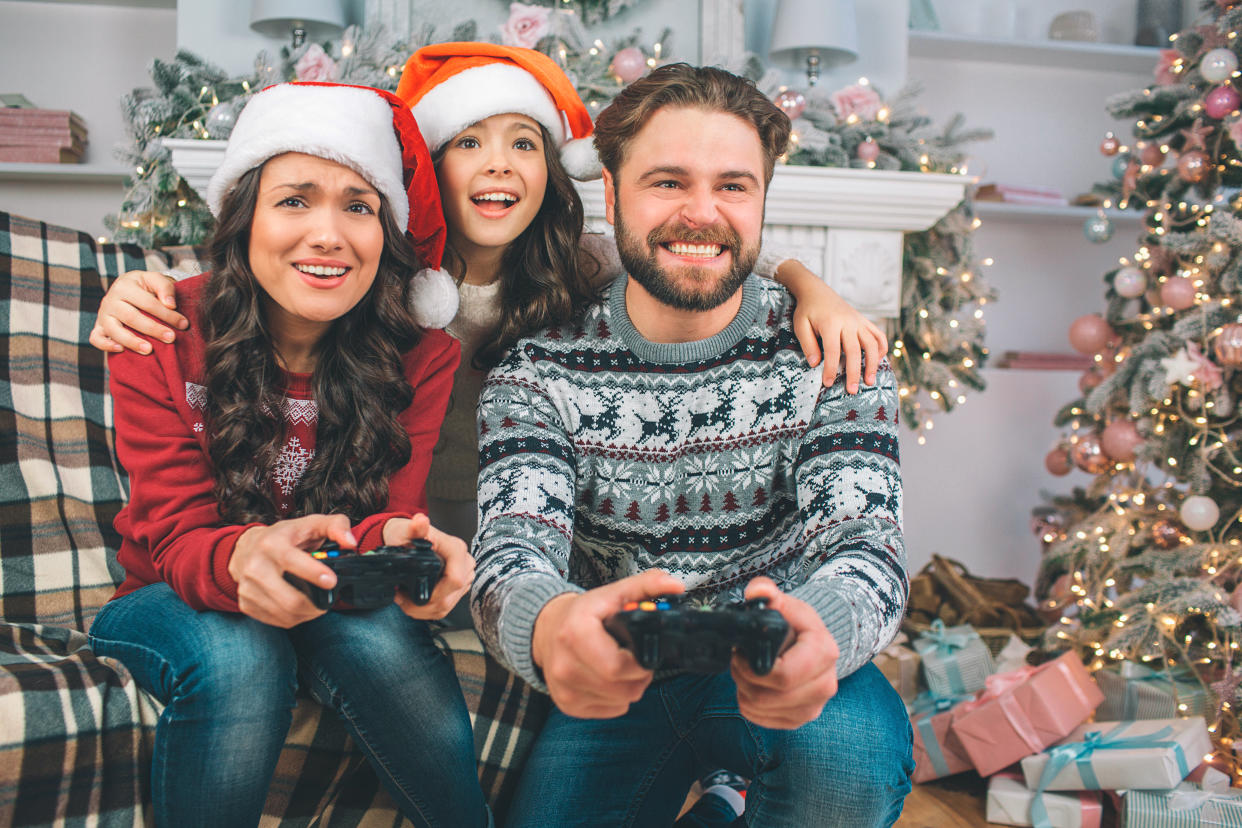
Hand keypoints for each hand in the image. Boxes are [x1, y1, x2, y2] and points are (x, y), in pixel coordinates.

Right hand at [89, 270, 186, 353]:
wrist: (128, 288)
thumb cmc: (145, 286)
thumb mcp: (155, 280)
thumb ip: (165, 288)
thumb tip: (171, 305)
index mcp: (124, 286)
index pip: (147, 303)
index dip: (167, 314)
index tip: (184, 324)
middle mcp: (110, 300)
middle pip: (131, 317)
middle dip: (153, 329)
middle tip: (172, 338)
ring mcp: (103, 315)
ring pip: (113, 330)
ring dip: (131, 341)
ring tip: (149, 350)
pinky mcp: (99, 327)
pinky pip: (96, 338)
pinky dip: (106, 345)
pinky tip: (122, 350)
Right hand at [228, 514, 355, 627]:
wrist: (247, 548)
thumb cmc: (284, 536)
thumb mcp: (311, 523)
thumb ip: (336, 526)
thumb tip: (350, 543)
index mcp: (271, 544)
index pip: (291, 560)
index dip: (313, 573)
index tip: (331, 581)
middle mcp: (255, 566)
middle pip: (289, 599)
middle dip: (316, 604)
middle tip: (328, 600)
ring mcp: (248, 587)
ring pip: (285, 614)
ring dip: (307, 613)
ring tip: (317, 604)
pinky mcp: (246, 603)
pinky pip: (276, 620)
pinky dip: (294, 618)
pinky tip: (301, 607)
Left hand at [384, 514, 473, 620]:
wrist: (409, 537)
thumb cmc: (407, 534)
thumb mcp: (406, 531)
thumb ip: (414, 528)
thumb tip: (420, 520)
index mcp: (456, 549)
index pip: (455, 580)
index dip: (435, 594)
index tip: (412, 595)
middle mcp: (465, 562)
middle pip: (451, 596)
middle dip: (424, 605)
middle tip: (400, 599)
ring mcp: (464, 575)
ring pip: (448, 605)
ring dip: (424, 610)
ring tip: (405, 601)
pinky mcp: (460, 586)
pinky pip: (447, 606)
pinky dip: (429, 609)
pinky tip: (414, 603)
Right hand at [532, 569, 684, 717]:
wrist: (547, 629)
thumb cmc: (583, 613)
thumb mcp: (614, 593)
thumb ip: (647, 586)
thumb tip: (676, 586)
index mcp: (576, 634)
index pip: (618, 666)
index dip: (640, 662)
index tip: (641, 650)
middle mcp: (565, 666)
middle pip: (624, 689)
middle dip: (639, 676)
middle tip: (635, 659)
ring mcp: (564, 689)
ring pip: (620, 702)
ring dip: (629, 687)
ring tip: (621, 666)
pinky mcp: (567, 705)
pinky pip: (610, 710)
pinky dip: (616, 698)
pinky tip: (608, 678)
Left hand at [732, 577, 838, 728]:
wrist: (813, 645)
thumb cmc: (797, 625)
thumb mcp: (785, 604)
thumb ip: (766, 592)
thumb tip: (756, 592)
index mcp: (824, 653)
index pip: (784, 675)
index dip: (753, 669)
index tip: (740, 654)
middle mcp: (825, 684)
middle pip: (770, 697)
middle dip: (744, 679)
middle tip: (737, 662)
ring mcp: (814, 706)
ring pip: (764, 709)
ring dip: (744, 692)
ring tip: (744, 672)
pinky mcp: (800, 719)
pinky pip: (763, 720)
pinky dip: (750, 706)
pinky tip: (752, 687)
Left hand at [780, 261, 887, 392]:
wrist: (817, 291)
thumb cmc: (807, 311)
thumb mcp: (800, 325)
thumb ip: (807, 344)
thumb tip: (815, 364)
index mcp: (830, 323)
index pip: (832, 350)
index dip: (830, 368)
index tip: (827, 383)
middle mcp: (848, 322)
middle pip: (855, 350)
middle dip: (854, 372)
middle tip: (853, 391)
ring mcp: (859, 321)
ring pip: (871, 344)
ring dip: (873, 363)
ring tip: (870, 381)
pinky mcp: (865, 321)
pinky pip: (878, 335)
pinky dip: (882, 348)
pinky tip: (879, 361)